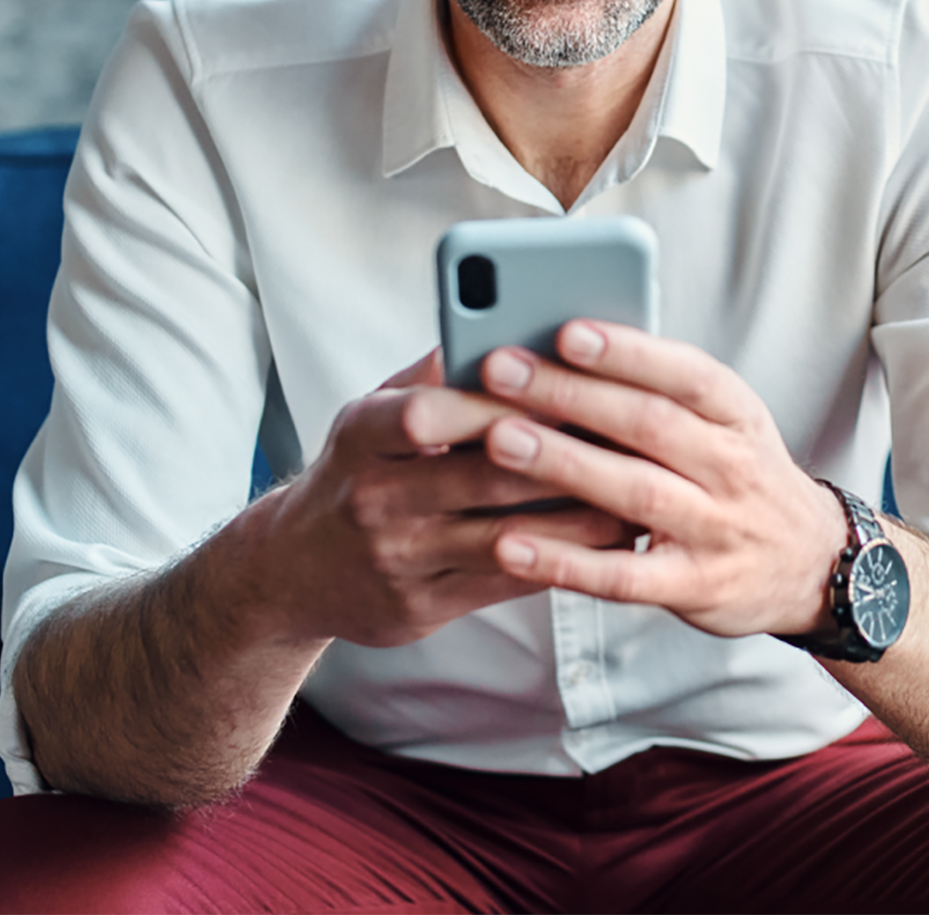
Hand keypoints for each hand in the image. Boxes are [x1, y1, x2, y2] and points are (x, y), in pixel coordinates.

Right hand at [254, 348, 634, 648]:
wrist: (293, 571)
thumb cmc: (354, 472)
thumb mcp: (369, 415)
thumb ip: (430, 376)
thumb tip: (497, 322)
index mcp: (362, 436)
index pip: (426, 412)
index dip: (495, 400)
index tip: (562, 382)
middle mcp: (374, 499)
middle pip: (482, 476)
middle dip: (562, 456)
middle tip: (629, 439)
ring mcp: (399, 558)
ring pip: (507, 538)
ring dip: (578, 519)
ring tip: (635, 495)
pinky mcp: (422, 606)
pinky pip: (507, 584)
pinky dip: (562, 562)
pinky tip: (604, 543)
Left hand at [474, 321, 849, 638]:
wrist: (813, 564)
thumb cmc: (743, 477)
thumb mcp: (725, 423)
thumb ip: (659, 390)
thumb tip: (566, 343)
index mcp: (736, 414)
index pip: (685, 373)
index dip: (627, 353)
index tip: (567, 329)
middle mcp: (731, 467)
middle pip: (648, 424)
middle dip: (570, 393)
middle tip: (500, 369)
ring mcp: (715, 529)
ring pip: (635, 493)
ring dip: (564, 464)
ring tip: (499, 440)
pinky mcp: (693, 586)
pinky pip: (623, 576)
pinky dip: (566, 562)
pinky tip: (512, 544)